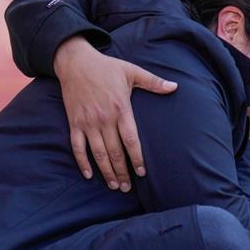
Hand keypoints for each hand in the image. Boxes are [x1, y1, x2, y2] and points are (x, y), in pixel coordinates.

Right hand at [53, 36, 177, 188]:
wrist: (75, 61)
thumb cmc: (106, 67)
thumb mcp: (132, 71)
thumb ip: (154, 82)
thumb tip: (175, 87)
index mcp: (121, 109)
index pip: (131, 140)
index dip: (137, 158)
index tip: (142, 172)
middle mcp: (104, 119)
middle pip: (115, 152)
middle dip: (122, 172)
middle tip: (128, 188)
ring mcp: (88, 122)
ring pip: (98, 153)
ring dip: (106, 172)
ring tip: (114, 186)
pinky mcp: (74, 123)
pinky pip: (77, 147)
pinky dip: (82, 162)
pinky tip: (88, 175)